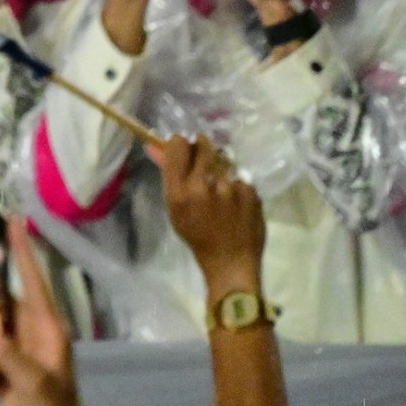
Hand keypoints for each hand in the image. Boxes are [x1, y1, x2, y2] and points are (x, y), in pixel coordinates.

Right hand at [155, 135, 265, 291]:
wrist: (230, 261)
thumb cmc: (197, 235)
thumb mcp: (174, 207)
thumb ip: (168, 174)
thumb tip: (154, 145)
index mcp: (179, 191)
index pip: (178, 146)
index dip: (181, 143)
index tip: (185, 149)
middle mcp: (203, 185)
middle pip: (203, 146)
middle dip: (203, 148)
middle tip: (205, 161)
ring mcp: (230, 188)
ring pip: (224, 160)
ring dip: (221, 168)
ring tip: (222, 188)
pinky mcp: (251, 192)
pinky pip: (241, 177)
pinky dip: (238, 185)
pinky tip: (236, 201)